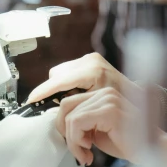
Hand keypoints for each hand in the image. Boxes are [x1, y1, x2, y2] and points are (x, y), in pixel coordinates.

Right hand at [27, 53, 142, 103]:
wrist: (134, 94)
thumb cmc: (118, 103)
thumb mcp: (93, 107)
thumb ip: (73, 105)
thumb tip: (55, 108)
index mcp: (92, 71)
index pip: (60, 81)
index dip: (43, 92)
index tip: (31, 100)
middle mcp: (90, 60)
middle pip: (57, 74)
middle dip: (52, 90)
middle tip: (53, 106)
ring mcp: (90, 58)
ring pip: (61, 72)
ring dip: (59, 86)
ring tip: (67, 100)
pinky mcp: (90, 59)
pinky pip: (68, 70)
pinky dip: (66, 81)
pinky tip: (73, 92)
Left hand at [57, 87, 166, 166]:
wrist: (152, 151)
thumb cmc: (129, 144)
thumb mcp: (99, 131)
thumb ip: (83, 123)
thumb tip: (60, 126)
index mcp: (104, 94)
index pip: (69, 102)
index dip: (65, 125)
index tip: (76, 144)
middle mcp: (106, 92)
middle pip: (66, 107)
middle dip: (67, 134)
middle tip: (80, 152)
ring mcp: (109, 99)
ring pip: (70, 117)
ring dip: (74, 142)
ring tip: (86, 154)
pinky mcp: (110, 111)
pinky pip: (77, 123)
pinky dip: (77, 141)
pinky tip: (90, 151)